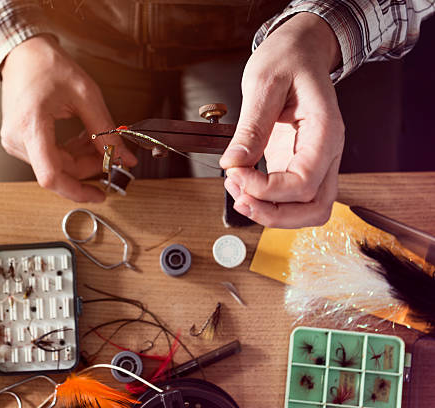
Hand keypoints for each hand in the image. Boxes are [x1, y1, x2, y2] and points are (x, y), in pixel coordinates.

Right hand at [0, 36, 136, 201]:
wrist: (23, 54)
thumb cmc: (48, 66)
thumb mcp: (86, 95)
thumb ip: (106, 130)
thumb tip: (124, 158)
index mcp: (30, 126)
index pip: (51, 176)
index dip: (78, 191)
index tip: (100, 193)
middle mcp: (17, 139)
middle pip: (59, 171)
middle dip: (89, 167)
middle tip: (112, 155)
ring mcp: (15, 142)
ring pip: (56, 167)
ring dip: (80, 159)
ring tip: (97, 140)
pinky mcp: (19, 141)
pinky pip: (48, 158)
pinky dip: (70, 154)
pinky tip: (83, 140)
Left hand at [220, 13, 343, 227]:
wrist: (299, 50)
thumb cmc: (288, 59)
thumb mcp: (263, 83)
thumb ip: (251, 126)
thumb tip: (233, 163)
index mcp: (325, 131)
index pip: (304, 182)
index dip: (267, 190)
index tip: (235, 173)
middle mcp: (326, 152)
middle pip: (314, 208)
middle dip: (273, 213)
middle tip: (238, 196)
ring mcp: (314, 161)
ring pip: (307, 210)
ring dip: (271, 212)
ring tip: (238, 192)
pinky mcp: (296, 163)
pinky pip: (290, 198)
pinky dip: (267, 201)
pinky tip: (242, 185)